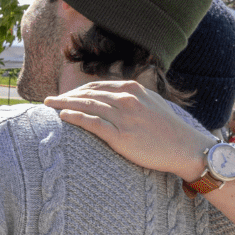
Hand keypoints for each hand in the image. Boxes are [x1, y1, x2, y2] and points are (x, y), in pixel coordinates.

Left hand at [43, 80, 213, 182]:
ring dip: (64, 104)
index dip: (76, 90)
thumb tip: (112, 96)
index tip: (64, 95)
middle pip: (87, 94)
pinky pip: (92, 123)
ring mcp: (124, 117)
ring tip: (49, 107)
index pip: (96, 86)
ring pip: (86, 105)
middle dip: (65, 96)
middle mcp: (127, 99)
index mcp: (133, 89)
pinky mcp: (121, 136)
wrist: (185, 148)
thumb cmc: (167, 128)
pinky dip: (75, 117)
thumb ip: (131, 97)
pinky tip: (62, 116)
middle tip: (48, 100)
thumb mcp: (150, 103)